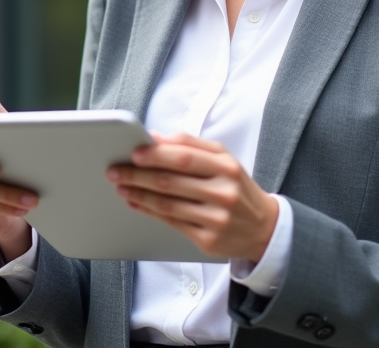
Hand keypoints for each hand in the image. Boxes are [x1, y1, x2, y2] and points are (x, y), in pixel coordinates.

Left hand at [106, 132, 278, 262]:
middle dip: (137, 175)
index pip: (184, 158)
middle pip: (170, 181)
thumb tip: (155, 138)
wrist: (264, 228)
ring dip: (138, 194)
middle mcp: (223, 192)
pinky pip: (171, 223)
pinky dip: (149, 211)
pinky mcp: (208, 240)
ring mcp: (216, 219)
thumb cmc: (237, 187)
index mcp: (226, 167)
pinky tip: (136, 203)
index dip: (156, 155)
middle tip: (115, 170)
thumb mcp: (223, 159)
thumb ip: (191, 144)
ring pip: (167, 204)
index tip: (133, 153)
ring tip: (121, 186)